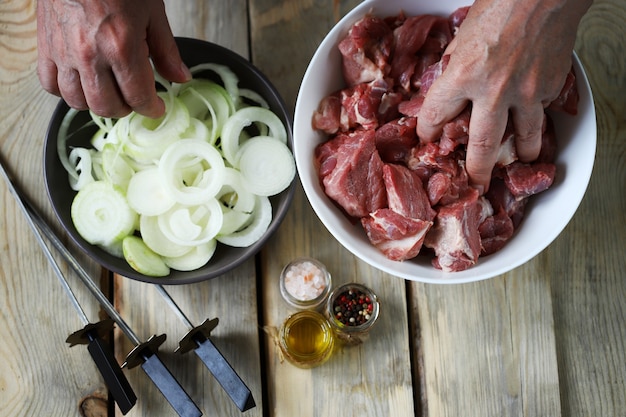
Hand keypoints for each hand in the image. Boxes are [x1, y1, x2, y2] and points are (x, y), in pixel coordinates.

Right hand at [37, 0, 190, 117]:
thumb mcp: (152, 11)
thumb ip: (166, 50)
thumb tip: (180, 77)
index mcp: (121, 46)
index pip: (138, 98)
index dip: (151, 108)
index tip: (156, 107)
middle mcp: (90, 54)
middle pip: (107, 107)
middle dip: (126, 108)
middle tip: (135, 98)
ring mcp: (64, 52)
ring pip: (77, 102)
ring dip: (97, 102)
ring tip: (110, 91)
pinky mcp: (45, 45)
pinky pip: (49, 84)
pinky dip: (66, 90)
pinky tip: (82, 81)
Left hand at [416, 0, 591, 192]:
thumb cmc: (501, 6)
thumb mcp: (463, 37)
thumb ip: (454, 67)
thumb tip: (449, 85)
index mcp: (463, 75)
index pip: (436, 116)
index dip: (428, 131)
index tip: (428, 138)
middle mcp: (493, 91)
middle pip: (481, 146)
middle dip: (476, 171)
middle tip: (476, 184)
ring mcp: (526, 93)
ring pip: (523, 138)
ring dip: (521, 153)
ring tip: (519, 159)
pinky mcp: (549, 88)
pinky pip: (540, 111)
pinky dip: (536, 116)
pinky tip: (532, 115)